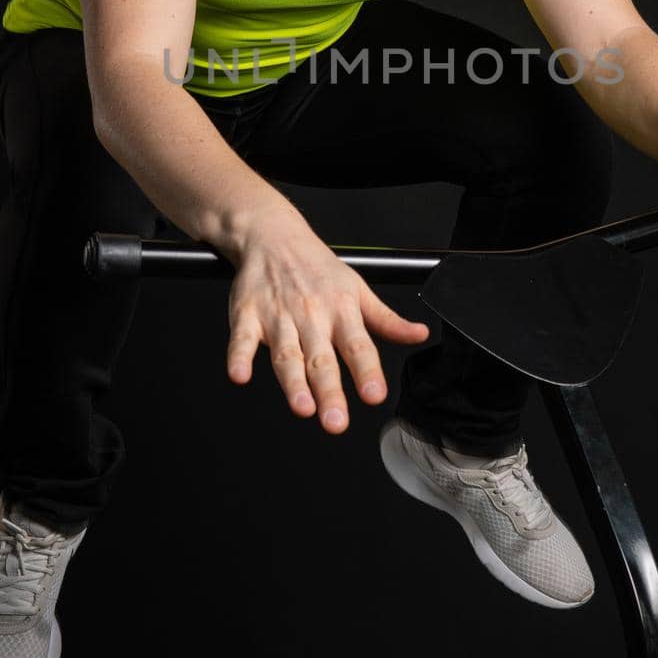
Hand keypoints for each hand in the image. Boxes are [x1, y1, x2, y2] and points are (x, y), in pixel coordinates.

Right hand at [224, 208, 429, 433]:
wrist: (273, 236)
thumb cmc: (317, 268)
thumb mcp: (358, 289)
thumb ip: (387, 320)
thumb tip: (419, 335)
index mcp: (341, 311)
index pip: (358, 346)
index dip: (367, 371)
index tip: (375, 394)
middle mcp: (311, 316)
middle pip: (321, 359)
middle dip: (329, 392)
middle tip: (336, 421)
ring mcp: (278, 317)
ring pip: (287, 354)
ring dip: (293, 382)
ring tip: (302, 407)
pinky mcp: (247, 316)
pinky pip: (242, 339)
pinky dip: (238, 356)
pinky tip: (239, 374)